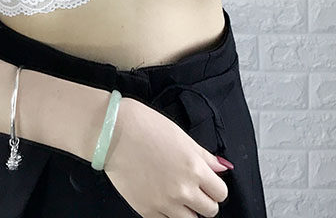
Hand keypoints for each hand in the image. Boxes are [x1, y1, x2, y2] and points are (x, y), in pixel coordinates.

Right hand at [103, 96, 230, 217]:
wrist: (112, 132)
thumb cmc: (146, 125)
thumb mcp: (180, 136)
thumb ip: (204, 156)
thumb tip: (223, 168)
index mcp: (194, 168)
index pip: (220, 193)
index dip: (214, 186)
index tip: (207, 182)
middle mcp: (183, 190)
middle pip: (210, 210)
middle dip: (204, 199)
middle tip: (192, 188)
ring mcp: (164, 203)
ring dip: (188, 209)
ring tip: (176, 193)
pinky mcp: (146, 210)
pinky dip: (167, 212)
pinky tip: (160, 196)